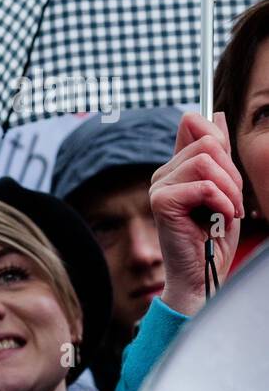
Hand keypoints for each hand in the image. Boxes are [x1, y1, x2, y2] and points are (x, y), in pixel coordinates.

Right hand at [150, 111, 242, 315]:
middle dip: (232, 173)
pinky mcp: (161, 202)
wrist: (203, 274)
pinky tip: (220, 218)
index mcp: (177, 167)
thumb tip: (214, 115)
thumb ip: (219, 155)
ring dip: (229, 190)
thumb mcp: (225, 189)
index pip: (193, 123)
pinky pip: (203, 186)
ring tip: (227, 211)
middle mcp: (164, 173)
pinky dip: (222, 202)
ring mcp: (159, 186)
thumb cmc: (214, 238)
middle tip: (231, 202)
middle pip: (208, 142)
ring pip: (206, 161)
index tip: (228, 169)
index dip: (218, 136)